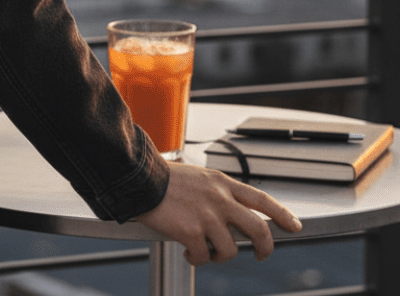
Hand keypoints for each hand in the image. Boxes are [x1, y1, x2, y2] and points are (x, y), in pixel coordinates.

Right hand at [135, 161, 301, 265]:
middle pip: (258, 228)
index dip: (281, 214)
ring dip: (220, 256)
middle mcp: (220, 199)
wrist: (141, 178)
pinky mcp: (192, 232)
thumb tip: (232, 217)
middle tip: (261, 255)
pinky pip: (204, 256)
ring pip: (232, 249)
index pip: (261, 199)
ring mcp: (208, 216)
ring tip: (207, 251)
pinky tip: (188, 252)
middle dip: (265, 247)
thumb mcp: (199, 177)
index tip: (294, 225)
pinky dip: (197, 258)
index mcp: (222, 183)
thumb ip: (218, 194)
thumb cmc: (165, 178)